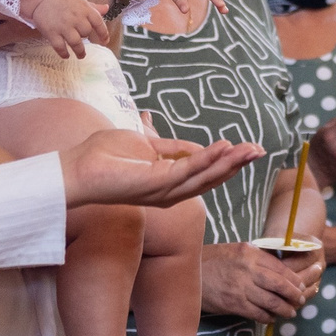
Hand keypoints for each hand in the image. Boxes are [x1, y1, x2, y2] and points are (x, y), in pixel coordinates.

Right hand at [20, 0, 111, 59]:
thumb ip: (93, 6)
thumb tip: (106, 8)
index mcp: (85, 9)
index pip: (99, 23)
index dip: (103, 34)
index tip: (105, 41)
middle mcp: (76, 19)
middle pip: (86, 33)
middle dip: (86, 37)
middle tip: (83, 39)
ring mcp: (64, 27)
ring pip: (76, 43)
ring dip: (80, 52)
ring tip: (81, 55)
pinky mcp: (51, 33)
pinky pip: (60, 47)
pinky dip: (64, 53)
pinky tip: (66, 55)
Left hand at [61, 129, 261, 209]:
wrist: (77, 167)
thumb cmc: (103, 157)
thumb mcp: (143, 143)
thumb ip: (169, 145)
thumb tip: (196, 145)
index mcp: (167, 183)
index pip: (203, 173)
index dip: (226, 161)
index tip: (246, 147)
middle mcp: (169, 192)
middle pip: (210, 179)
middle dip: (235, 164)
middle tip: (259, 150)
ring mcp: (163, 191)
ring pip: (204, 178)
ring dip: (228, 163)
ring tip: (249, 150)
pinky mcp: (155, 185)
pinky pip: (187, 171)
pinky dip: (207, 159)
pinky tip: (224, 148)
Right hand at [199, 240, 324, 321]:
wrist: (185, 273)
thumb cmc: (211, 261)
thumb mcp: (234, 250)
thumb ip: (254, 258)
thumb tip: (277, 269)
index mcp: (249, 253)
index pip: (280, 267)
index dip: (294, 279)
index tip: (302, 285)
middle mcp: (247, 269)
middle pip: (280, 284)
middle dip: (294, 294)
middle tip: (301, 300)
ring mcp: (240, 287)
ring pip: (271, 301)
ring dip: (284, 309)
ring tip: (290, 312)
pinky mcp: (233, 303)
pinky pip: (257, 313)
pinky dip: (267, 317)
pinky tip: (271, 318)